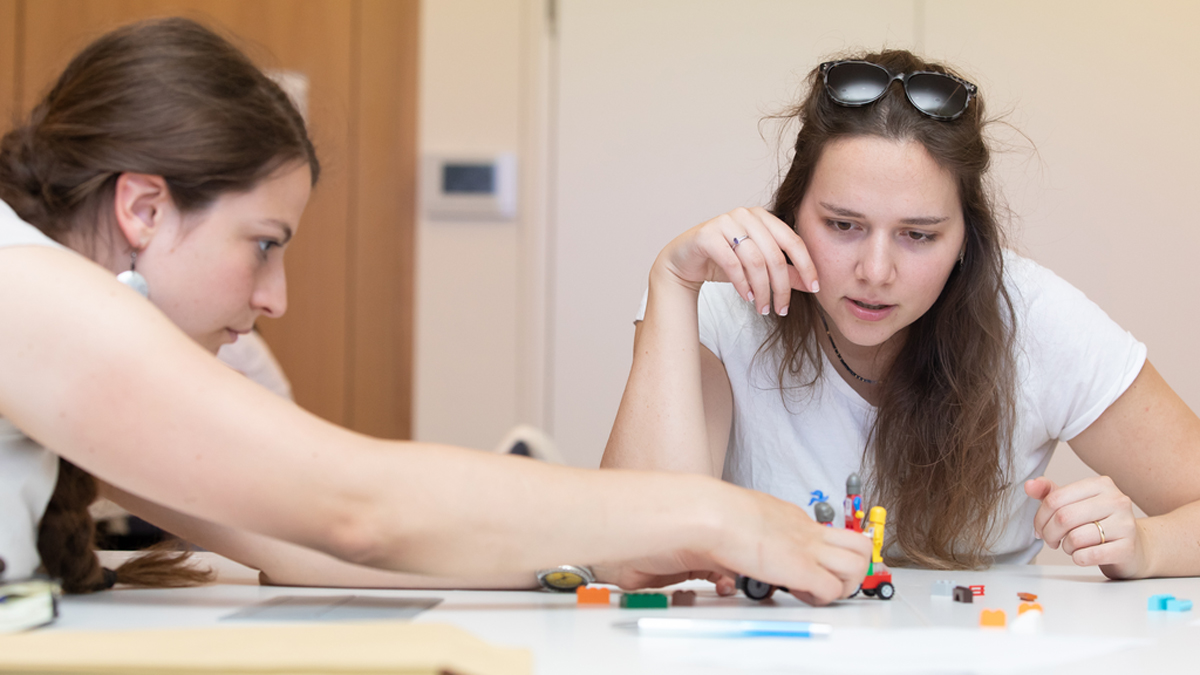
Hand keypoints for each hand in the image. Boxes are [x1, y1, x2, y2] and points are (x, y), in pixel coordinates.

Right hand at [596, 491, 869, 604]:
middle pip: (857, 544)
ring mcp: (807, 548)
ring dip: (846, 584)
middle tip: (829, 582)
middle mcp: (804, 529)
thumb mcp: (727, 523)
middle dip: (851, 568)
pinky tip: (806, 597)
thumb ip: (732, 540)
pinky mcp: (803, 569)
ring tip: (822, 593)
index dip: (821, 555)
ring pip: (859, 564)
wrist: (706, 513)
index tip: (805, 568)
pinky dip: (826, 598)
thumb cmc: (707, 515)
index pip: (823, 534)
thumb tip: (718, 557)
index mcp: (787, 517)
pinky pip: (834, 589)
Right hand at [653, 207, 818, 315]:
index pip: (793, 241)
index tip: (815, 288)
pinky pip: (731, 263)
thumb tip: (810, 284)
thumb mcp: (758, 267)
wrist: (684, 261)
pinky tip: (745, 297)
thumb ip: (784, 271)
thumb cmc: (723, 261)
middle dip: (781, 287)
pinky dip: (742, 284)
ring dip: (761, 289)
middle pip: (774, 255)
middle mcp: (745, 214)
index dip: (807, 265)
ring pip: (754, 261)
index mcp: (763, 216)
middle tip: (781, 309)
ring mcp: (724, 222)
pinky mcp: (707, 235)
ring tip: (762, 308)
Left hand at [1026, 476, 1146, 577]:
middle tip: (1051, 541)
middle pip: (1063, 517)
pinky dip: (1078, 558)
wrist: (1135, 547)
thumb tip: (1029, 485)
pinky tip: (1083, 555)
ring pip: (1075, 537)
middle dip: (1049, 534)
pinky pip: (1089, 555)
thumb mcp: (1074, 503)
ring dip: (1066, 547)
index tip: (1039, 529)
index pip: (1055, 499)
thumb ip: (1050, 493)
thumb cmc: (1098, 523)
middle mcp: (1116, 500)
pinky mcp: (1128, 548)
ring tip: (1071, 546)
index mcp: (1100, 484)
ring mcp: (1125, 524)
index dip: (1040, 517)